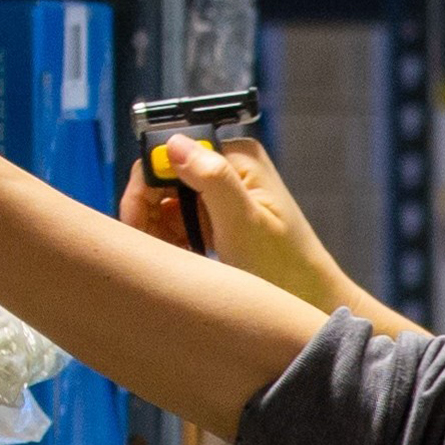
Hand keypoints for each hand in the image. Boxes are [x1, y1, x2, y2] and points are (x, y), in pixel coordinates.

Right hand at [117, 135, 373, 315]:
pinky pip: (176, 222)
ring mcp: (222, 193)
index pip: (168, 154)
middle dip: (148, 213)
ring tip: (172, 259)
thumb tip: (175, 143)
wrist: (309, 300)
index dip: (145, 186)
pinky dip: (170, 242)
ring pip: (164, 203)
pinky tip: (182, 260)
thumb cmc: (284, 267)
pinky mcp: (217, 217)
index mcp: (238, 157)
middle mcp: (229, 167)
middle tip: (151, 250)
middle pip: (162, 178)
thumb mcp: (243, 224)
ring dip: (157, 232)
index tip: (136, 223)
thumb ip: (212, 180)